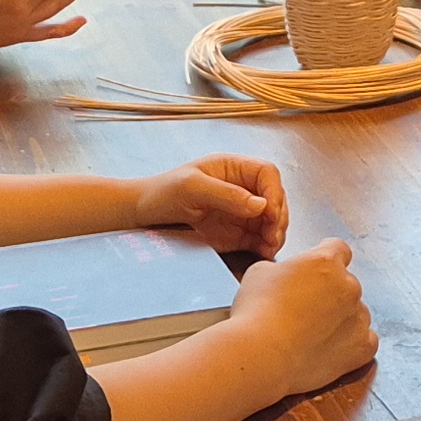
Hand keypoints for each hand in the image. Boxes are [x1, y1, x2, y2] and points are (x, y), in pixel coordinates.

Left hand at [137, 154, 288, 258]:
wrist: (143, 216)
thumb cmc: (163, 192)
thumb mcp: (192, 188)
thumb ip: (227, 194)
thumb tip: (261, 205)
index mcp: (233, 168)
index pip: (267, 174)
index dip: (274, 191)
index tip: (270, 212)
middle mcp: (241, 188)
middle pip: (274, 198)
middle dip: (278, 216)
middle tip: (272, 235)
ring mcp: (240, 211)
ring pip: (271, 220)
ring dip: (276, 233)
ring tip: (270, 246)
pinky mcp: (236, 233)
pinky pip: (259, 238)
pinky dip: (266, 245)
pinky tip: (264, 252)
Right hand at [227, 238, 376, 396]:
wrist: (262, 356)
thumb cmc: (256, 314)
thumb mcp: (260, 272)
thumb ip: (283, 268)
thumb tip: (286, 276)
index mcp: (326, 262)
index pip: (338, 249)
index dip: (327, 257)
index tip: (320, 268)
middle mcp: (348, 286)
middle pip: (345, 284)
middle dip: (329, 293)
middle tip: (304, 309)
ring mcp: (358, 318)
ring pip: (356, 313)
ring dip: (341, 319)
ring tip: (312, 334)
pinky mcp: (361, 348)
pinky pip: (366, 341)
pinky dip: (352, 344)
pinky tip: (330, 348)